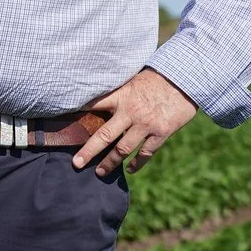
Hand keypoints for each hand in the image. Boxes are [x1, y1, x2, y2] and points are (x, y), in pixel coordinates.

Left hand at [71, 67, 196, 177]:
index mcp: (123, 95)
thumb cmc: (158, 78)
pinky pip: (145, 154)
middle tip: (76, 164)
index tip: (63, 122)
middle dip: (89, 151)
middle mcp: (131, 112)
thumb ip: (120, 93)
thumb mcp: (134, 79)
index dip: (78, 113)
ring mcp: (146, 124)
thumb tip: (101, 101)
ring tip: (99, 173)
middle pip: (104, 135)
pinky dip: (136, 164)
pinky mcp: (161, 133)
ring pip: (123, 150)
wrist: (187, 79)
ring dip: (109, 163)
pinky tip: (129, 169)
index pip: (94, 104)